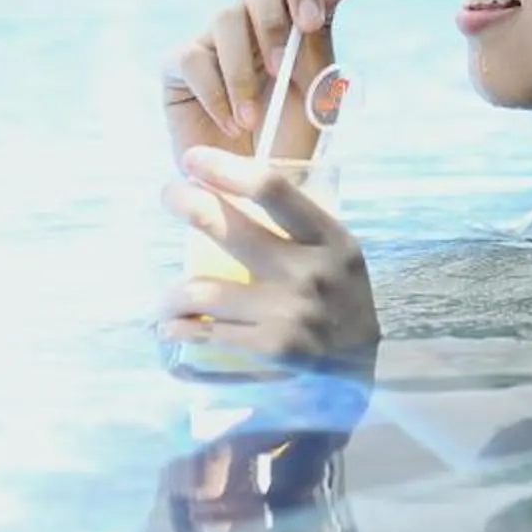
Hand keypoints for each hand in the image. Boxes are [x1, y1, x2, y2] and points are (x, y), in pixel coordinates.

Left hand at [159, 149, 380, 375]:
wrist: (367, 372)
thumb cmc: (341, 303)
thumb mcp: (338, 256)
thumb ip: (299, 229)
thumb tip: (233, 190)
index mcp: (331, 239)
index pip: (272, 189)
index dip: (225, 168)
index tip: (193, 160)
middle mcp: (311, 272)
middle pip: (229, 228)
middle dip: (186, 204)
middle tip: (169, 196)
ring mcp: (290, 313)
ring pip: (203, 291)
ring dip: (171, 294)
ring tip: (165, 298)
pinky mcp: (272, 350)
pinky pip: (207, 332)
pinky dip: (181, 330)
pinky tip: (174, 329)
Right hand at [161, 0, 362, 166]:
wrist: (258, 189)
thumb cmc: (293, 137)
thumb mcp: (318, 87)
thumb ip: (323, 32)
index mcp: (291, 13)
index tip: (309, 22)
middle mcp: (252, 18)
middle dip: (270, 11)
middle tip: (281, 63)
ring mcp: (214, 39)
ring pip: (225, 17)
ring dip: (244, 73)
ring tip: (254, 120)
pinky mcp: (179, 68)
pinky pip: (191, 58)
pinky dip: (216, 94)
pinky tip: (231, 124)